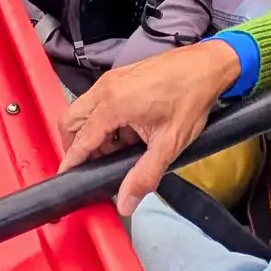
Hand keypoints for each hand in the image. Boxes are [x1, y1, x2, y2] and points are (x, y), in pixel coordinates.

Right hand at [57, 41, 241, 214]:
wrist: (206, 66)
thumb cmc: (190, 100)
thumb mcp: (169, 144)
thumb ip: (144, 176)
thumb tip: (124, 204)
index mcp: (113, 104)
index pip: (81, 138)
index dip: (72, 161)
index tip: (65, 179)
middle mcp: (104, 88)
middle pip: (70, 121)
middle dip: (75, 146)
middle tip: (91, 167)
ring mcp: (110, 80)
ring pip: (81, 109)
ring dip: (89, 134)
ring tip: (113, 153)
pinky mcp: (117, 77)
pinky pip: (96, 101)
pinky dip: (100, 121)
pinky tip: (123, 134)